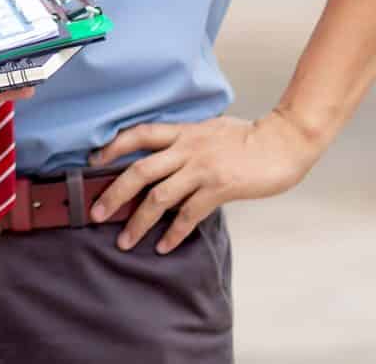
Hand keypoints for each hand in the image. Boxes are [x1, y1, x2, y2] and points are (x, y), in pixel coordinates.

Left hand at [89, 111, 324, 252]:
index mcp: (182, 132)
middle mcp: (186, 149)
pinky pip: (188, 214)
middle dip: (114, 194)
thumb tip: (167, 150)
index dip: (111, 146)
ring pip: (159, 197)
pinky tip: (163, 246)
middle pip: (138, 170)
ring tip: (125, 241)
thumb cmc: (248, 136)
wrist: (283, 143)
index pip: (137, 134)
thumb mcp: (210, 128)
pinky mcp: (219, 189)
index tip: (91, 161)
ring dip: (138, 221)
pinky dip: (173, 233)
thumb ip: (186, 139)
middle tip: (96, 213)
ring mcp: (201, 169)